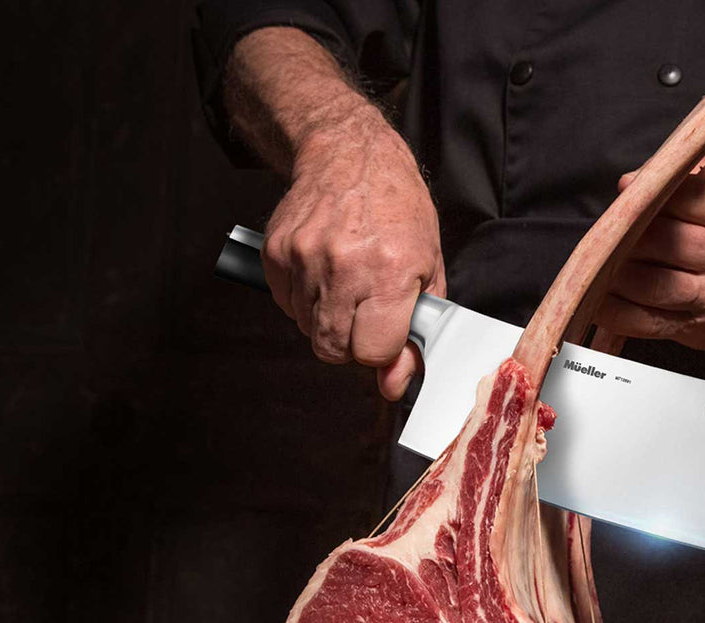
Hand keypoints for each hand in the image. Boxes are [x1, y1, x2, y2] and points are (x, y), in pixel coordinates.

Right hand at [262, 105, 445, 398]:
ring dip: (327, 319)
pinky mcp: (277, 251)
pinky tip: (323, 272)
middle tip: (364, 314)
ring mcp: (306, 257)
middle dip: (350, 344)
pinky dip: (303, 300)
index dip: (379, 350)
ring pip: (308, 330)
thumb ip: (415, 333)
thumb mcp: (428, 269)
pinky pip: (286, 305)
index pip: (372, 351)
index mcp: (390, 272)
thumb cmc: (397, 210)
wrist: (350, 155)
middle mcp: (345, 265)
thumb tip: (393, 384)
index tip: (385, 333)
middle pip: (334, 349)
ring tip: (345, 284)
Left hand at [597, 170, 704, 349]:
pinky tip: (599, 300)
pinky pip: (644, 321)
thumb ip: (681, 184)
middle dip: (625, 236)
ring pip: (650, 284)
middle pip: (662, 241)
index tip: (626, 193)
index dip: (650, 193)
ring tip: (597, 266)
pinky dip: (614, 311)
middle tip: (604, 234)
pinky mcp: (696, 329)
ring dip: (615, 275)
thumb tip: (631, 184)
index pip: (687, 196)